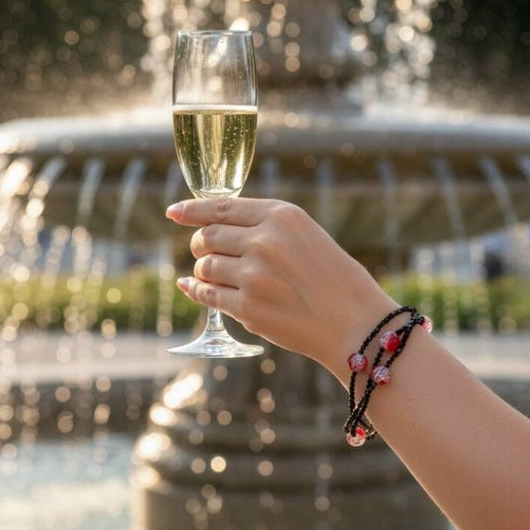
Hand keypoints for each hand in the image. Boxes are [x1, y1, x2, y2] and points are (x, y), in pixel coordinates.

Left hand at [166, 197, 397, 377]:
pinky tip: (194, 288)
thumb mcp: (306, 235)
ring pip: (205, 266)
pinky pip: (207, 295)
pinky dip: (197, 291)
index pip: (221, 207)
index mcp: (282, 216)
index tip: (174, 212)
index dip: (192, 210)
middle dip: (200, 244)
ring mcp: (254, 276)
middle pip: (207, 236)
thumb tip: (216, 227)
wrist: (355, 322)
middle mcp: (265, 241)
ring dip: (204, 271)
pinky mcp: (248, 308)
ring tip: (219, 275)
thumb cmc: (334, 278)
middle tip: (204, 251)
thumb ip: (265, 227)